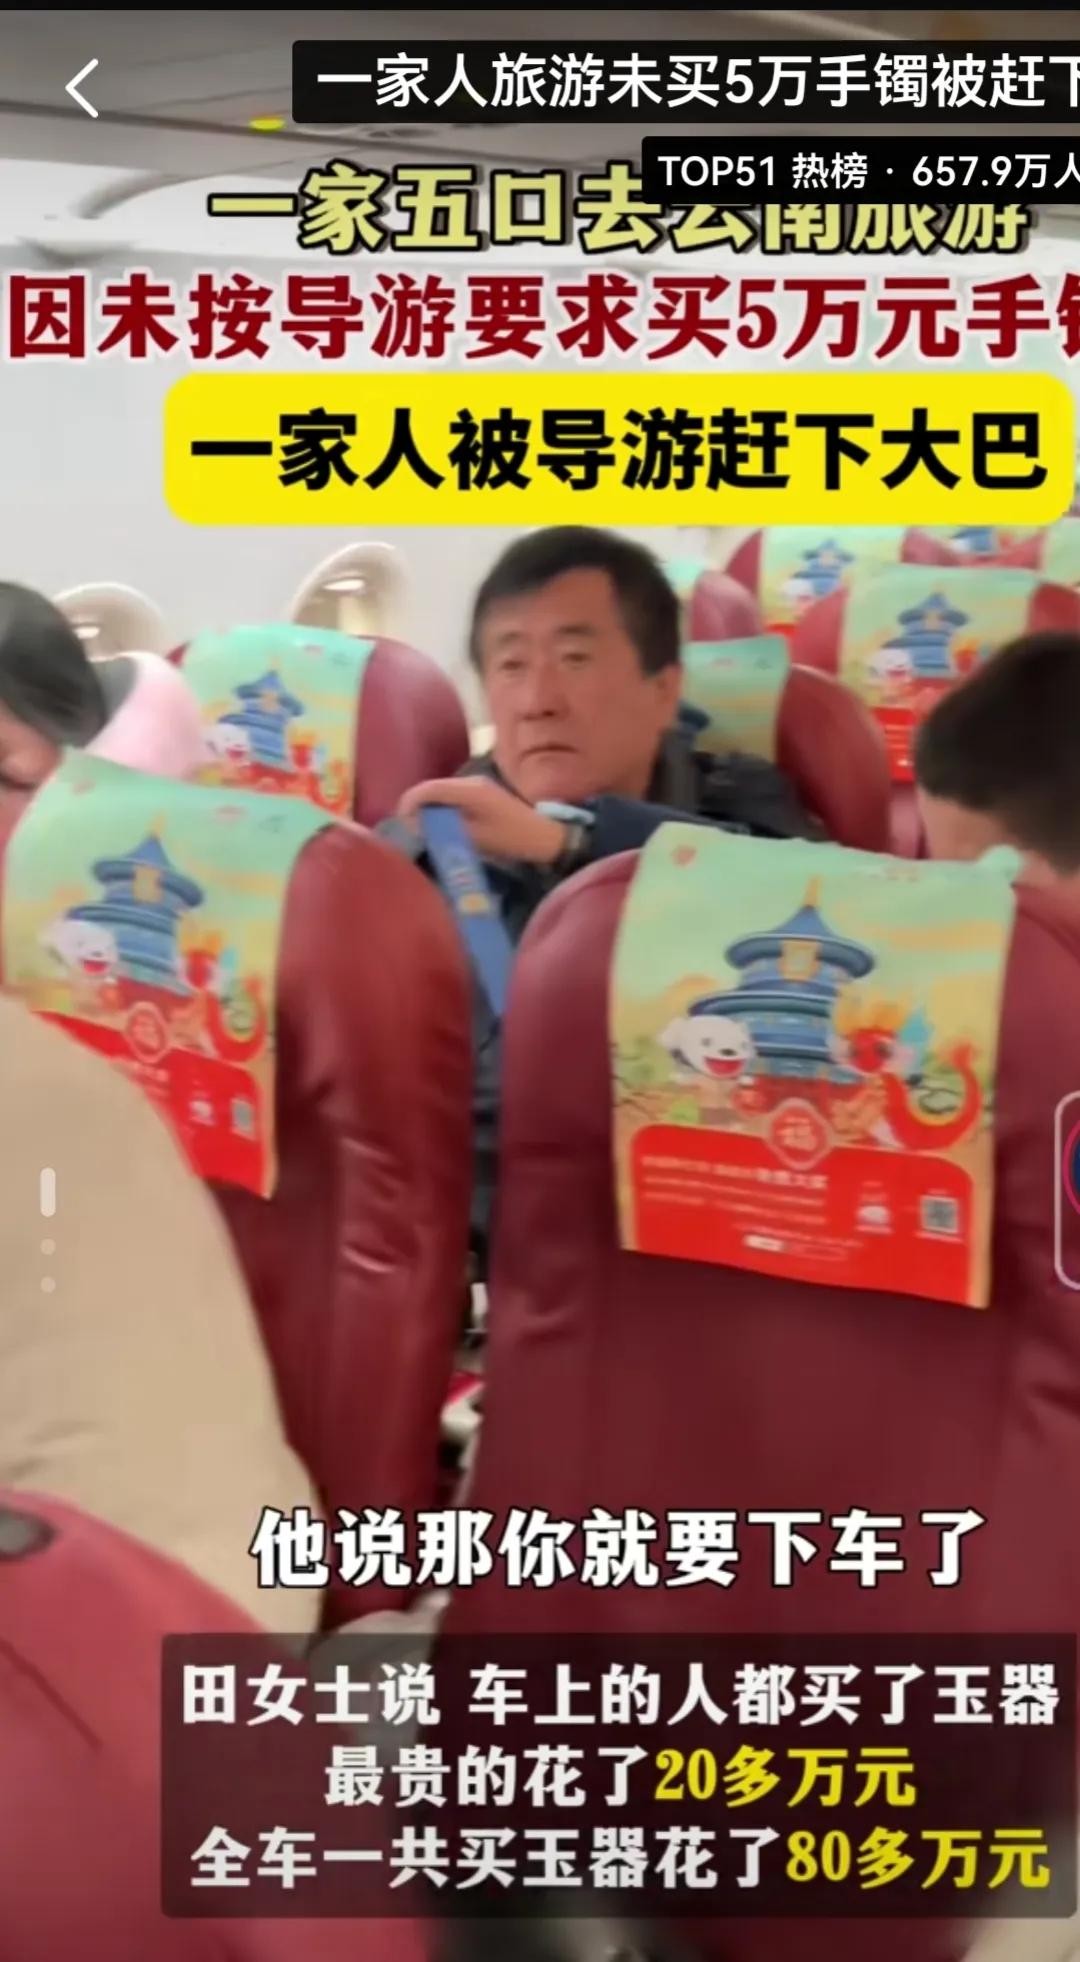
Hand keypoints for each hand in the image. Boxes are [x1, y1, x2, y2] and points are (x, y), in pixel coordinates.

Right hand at [396, 777, 565, 864]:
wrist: (545, 837)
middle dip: (416, 806)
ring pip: (442, 791)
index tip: (400, 822)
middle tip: (408, 830)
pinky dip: (442, 808)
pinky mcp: (482, 793)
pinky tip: (440, 825)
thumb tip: (416, 827)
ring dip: (429, 807)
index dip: (409, 803)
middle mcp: (472, 781)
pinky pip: (453, 796)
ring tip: (421, 829)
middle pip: (433, 788)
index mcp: (470, 790)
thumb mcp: (475, 839)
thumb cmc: (512, 839)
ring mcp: (478, 785)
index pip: (429, 789)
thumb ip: (443, 829)